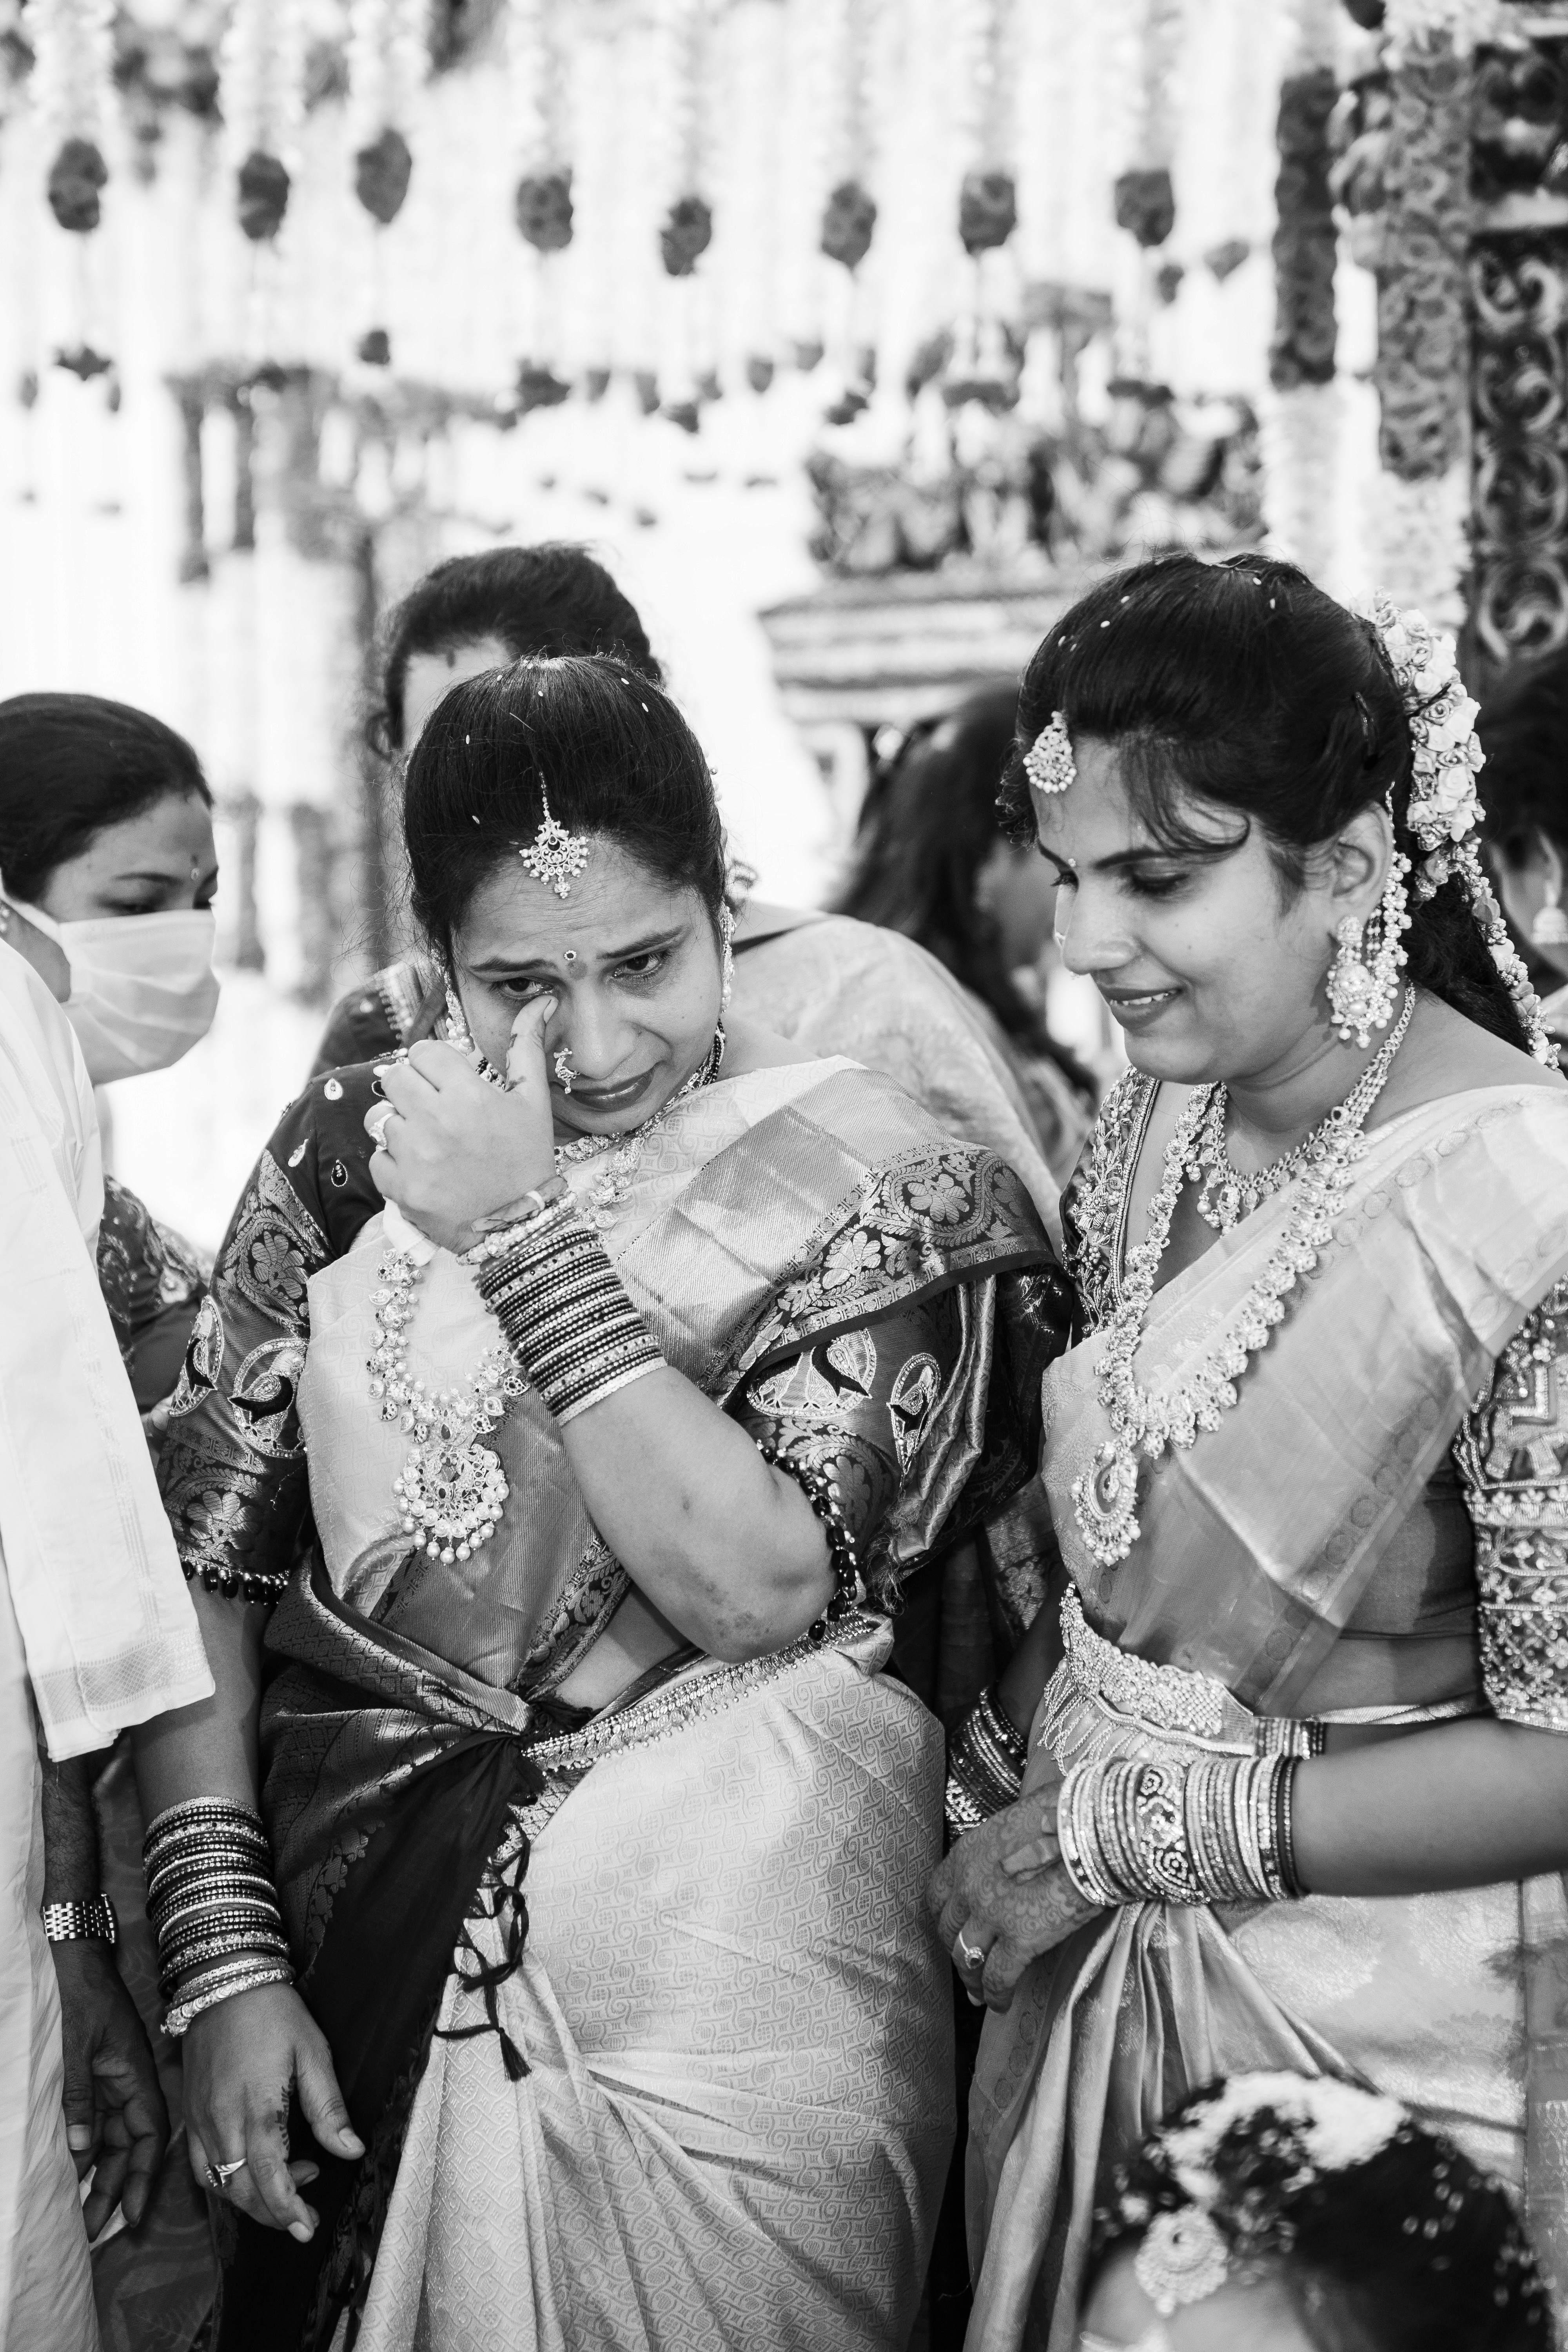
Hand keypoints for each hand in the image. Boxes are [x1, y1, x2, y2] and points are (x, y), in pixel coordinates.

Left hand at [51, 1940, 169, 2237]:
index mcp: (135, 2074)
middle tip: (97, 2228)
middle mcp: (128, 2081)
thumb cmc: (81, 1995)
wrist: (75, 1955)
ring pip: (111, 2137)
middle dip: (116, 2187)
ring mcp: (112, 2078)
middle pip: (130, 2144)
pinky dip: (87, 2149)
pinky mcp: (95, 2074)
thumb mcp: (78, 2047)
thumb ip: (80, 2099)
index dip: (144, 2176)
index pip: (148, 2135)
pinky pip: (96, 2121)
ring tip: (84, 2212)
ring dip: (100, 2174)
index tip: (132, 2214)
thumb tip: (80, 2153)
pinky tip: (74, 2172)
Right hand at [182, 1982, 362, 2241]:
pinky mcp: (188, 2114)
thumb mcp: (312, 2051)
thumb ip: (328, 2107)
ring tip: (289, 2180)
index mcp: (257, 2107)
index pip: (269, 2176)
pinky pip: (199, 2165)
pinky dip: (224, 2180)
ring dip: (251, 2197)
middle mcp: (221, 2121)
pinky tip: (250, 2170)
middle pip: (242, 2189)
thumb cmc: (274, 2012)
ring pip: (219, 2182)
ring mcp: (199, 2120)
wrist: (224, 1980)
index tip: (307, 2227)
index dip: (288, 2208)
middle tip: (306, 2206)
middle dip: (274, 2210)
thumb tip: (351, 2150)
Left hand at [366, 999, 555, 1251]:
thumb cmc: (528, 1160)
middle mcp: (436, 1120)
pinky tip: (423, 1171)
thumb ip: (526, 1048)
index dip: (435, 1064)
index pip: (424, 1052)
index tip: (447, 1082)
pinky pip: (377, 1159)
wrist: (521, 1227)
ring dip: (401, 1126)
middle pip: (394, 1077)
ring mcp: (415, 1156)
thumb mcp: (534, 1102)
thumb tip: (541, 1001)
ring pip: (381, 1118)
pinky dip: (394, 1164)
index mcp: (468, 1094)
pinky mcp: (400, 1189)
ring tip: (428, 1142)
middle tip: (434, 1109)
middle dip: (412, 1089)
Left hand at [927, 1785, 1100, 2012]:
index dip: (943, 1917)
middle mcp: (968, 1886)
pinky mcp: (1019, 1940)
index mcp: (965, 1856)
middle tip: (965, 1964)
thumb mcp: (1014, 1826)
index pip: (936, 1895)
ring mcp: (991, 1915)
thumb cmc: (1060, 1820)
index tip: (951, 1929)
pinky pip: (998, 1978)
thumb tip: (1011, 1860)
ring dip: (971, 1979)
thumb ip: (1000, 1850)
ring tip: (979, 1993)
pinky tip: (1001, 2004)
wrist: (1089, 1833)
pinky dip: (996, 1995)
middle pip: (948, 1930)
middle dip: (954, 1950)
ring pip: (967, 1958)